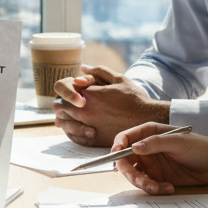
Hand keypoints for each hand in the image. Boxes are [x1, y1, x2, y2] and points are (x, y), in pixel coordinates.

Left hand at [53, 64, 169, 146]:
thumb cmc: (134, 99)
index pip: (64, 88)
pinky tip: (78, 127)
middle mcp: (85, 111)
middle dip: (63, 102)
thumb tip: (83, 68)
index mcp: (90, 95)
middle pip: (60, 106)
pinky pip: (72, 136)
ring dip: (65, 116)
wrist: (147, 120)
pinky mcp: (92, 140)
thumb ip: (98, 71)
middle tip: (70, 102)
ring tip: (72, 115)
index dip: (66, 88)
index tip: (73, 90)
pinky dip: (71, 130)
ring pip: (63, 121)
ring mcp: (88, 126)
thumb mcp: (119, 79)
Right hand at [112, 122, 207, 194]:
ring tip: (160, 187)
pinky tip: (168, 187)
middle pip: (125, 161)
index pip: (125, 138)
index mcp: (148, 133)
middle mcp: (146, 149)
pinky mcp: (156, 177)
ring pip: (134, 176)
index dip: (118, 146)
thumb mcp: (177, 141)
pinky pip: (147, 185)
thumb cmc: (198, 146)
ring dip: (144, 184)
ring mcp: (150, 164)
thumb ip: (155, 143)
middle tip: (141, 180)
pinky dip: (154, 189)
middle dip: (130, 173)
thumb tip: (134, 147)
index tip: (117, 154)